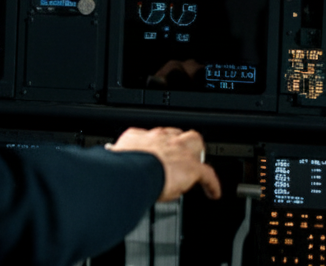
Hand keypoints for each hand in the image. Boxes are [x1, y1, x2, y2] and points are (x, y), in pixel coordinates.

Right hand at [107, 126, 221, 201]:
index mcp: (141, 137)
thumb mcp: (116, 156)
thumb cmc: (121, 166)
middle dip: (180, 142)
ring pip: (195, 143)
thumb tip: (112, 160)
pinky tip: (213, 192)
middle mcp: (161, 139)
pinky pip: (207, 175)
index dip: (159, 143)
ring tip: (197, 165)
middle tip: (180, 154)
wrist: (132, 172)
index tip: (157, 150)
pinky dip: (211, 184)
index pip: (154, 136)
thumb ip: (117, 155)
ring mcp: (177, 150)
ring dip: (196, 153)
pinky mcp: (191, 167)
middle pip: (177, 133)